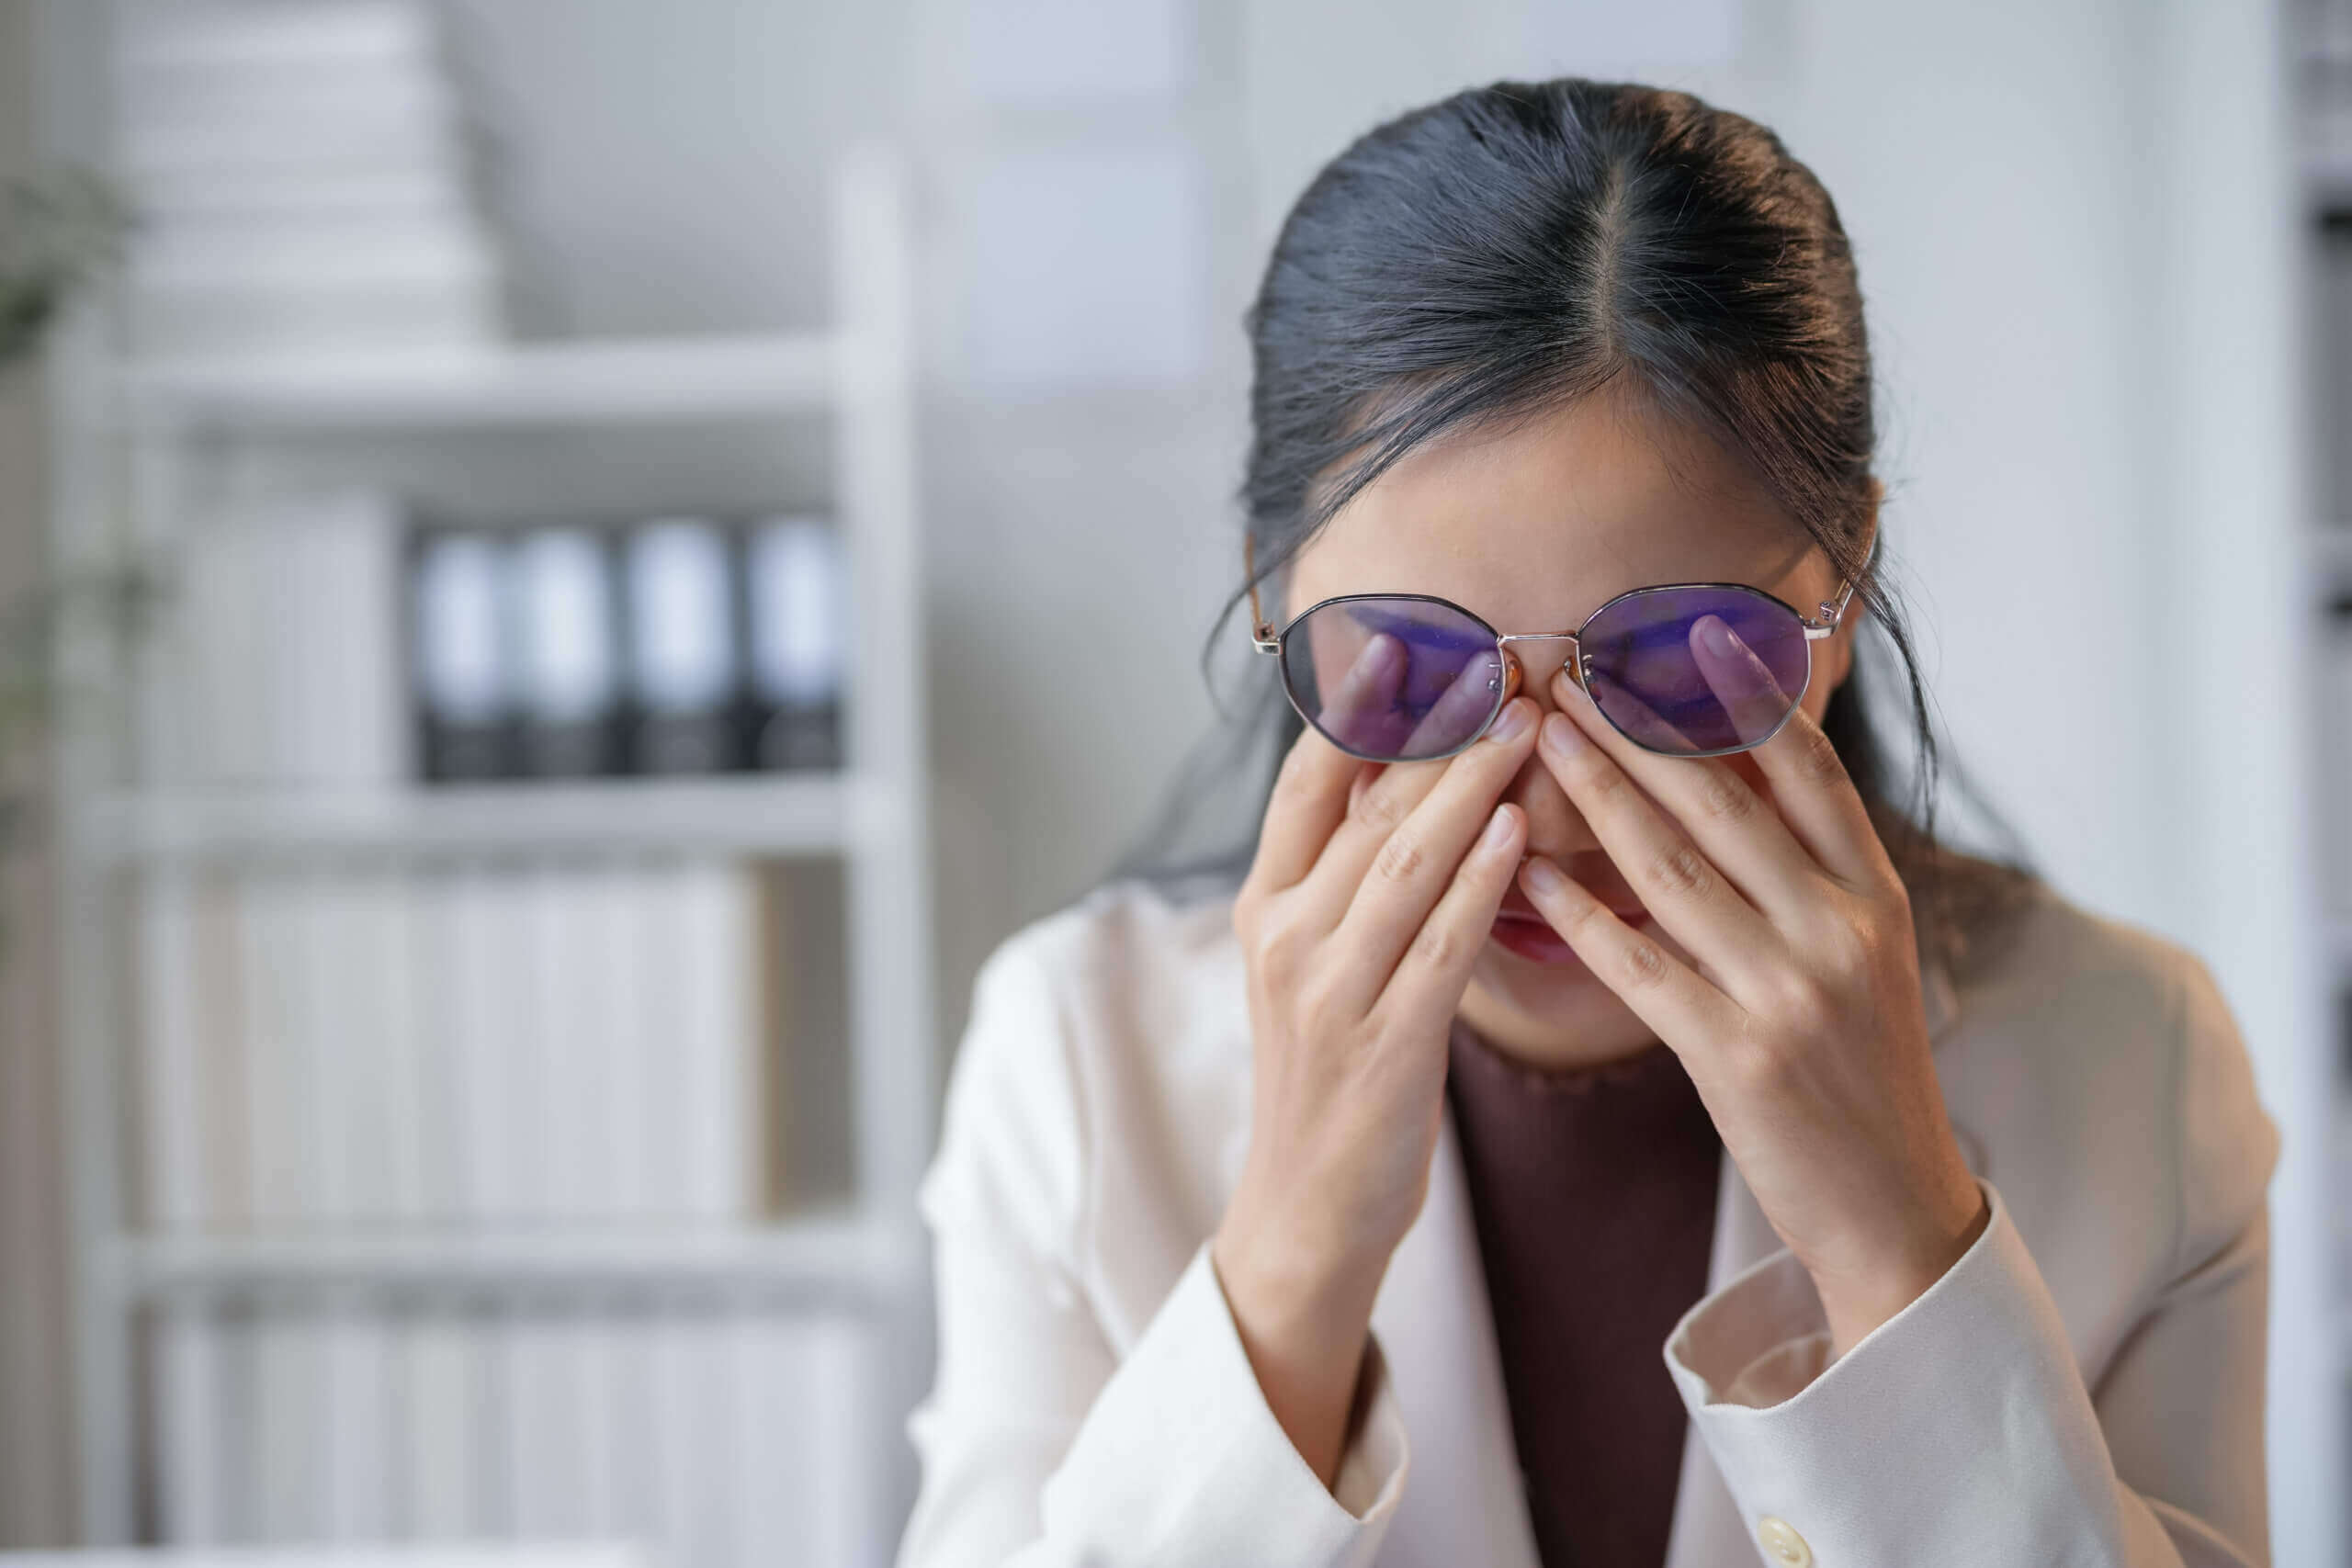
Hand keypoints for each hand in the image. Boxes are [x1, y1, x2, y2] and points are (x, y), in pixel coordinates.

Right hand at [1215, 686, 1540, 1488]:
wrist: (1307, 1209)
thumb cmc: (1334, 1074)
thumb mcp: (1323, 962)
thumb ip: (1359, 874)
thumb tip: (1427, 775)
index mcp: (1266, 904)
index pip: (1306, 778)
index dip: (1365, 703)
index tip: (1428, 637)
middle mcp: (1284, 934)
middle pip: (1367, 805)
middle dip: (1439, 727)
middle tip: (1505, 655)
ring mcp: (1326, 990)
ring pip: (1403, 863)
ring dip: (1467, 784)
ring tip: (1526, 718)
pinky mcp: (1380, 1046)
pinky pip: (1438, 946)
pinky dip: (1479, 882)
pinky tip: (1520, 830)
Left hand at [1517, 629, 1987, 1361]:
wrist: (1895, 1208)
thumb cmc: (1861, 1072)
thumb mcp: (1865, 958)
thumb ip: (1808, 874)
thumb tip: (1724, 777)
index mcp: (1877, 896)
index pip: (1808, 771)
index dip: (1743, 696)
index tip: (1682, 633)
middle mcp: (1842, 931)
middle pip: (1724, 803)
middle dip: (1636, 728)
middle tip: (1567, 670)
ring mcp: (1790, 993)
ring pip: (1672, 870)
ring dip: (1595, 794)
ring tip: (1536, 736)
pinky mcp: (1735, 1056)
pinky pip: (1638, 965)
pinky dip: (1578, 912)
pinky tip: (1526, 868)